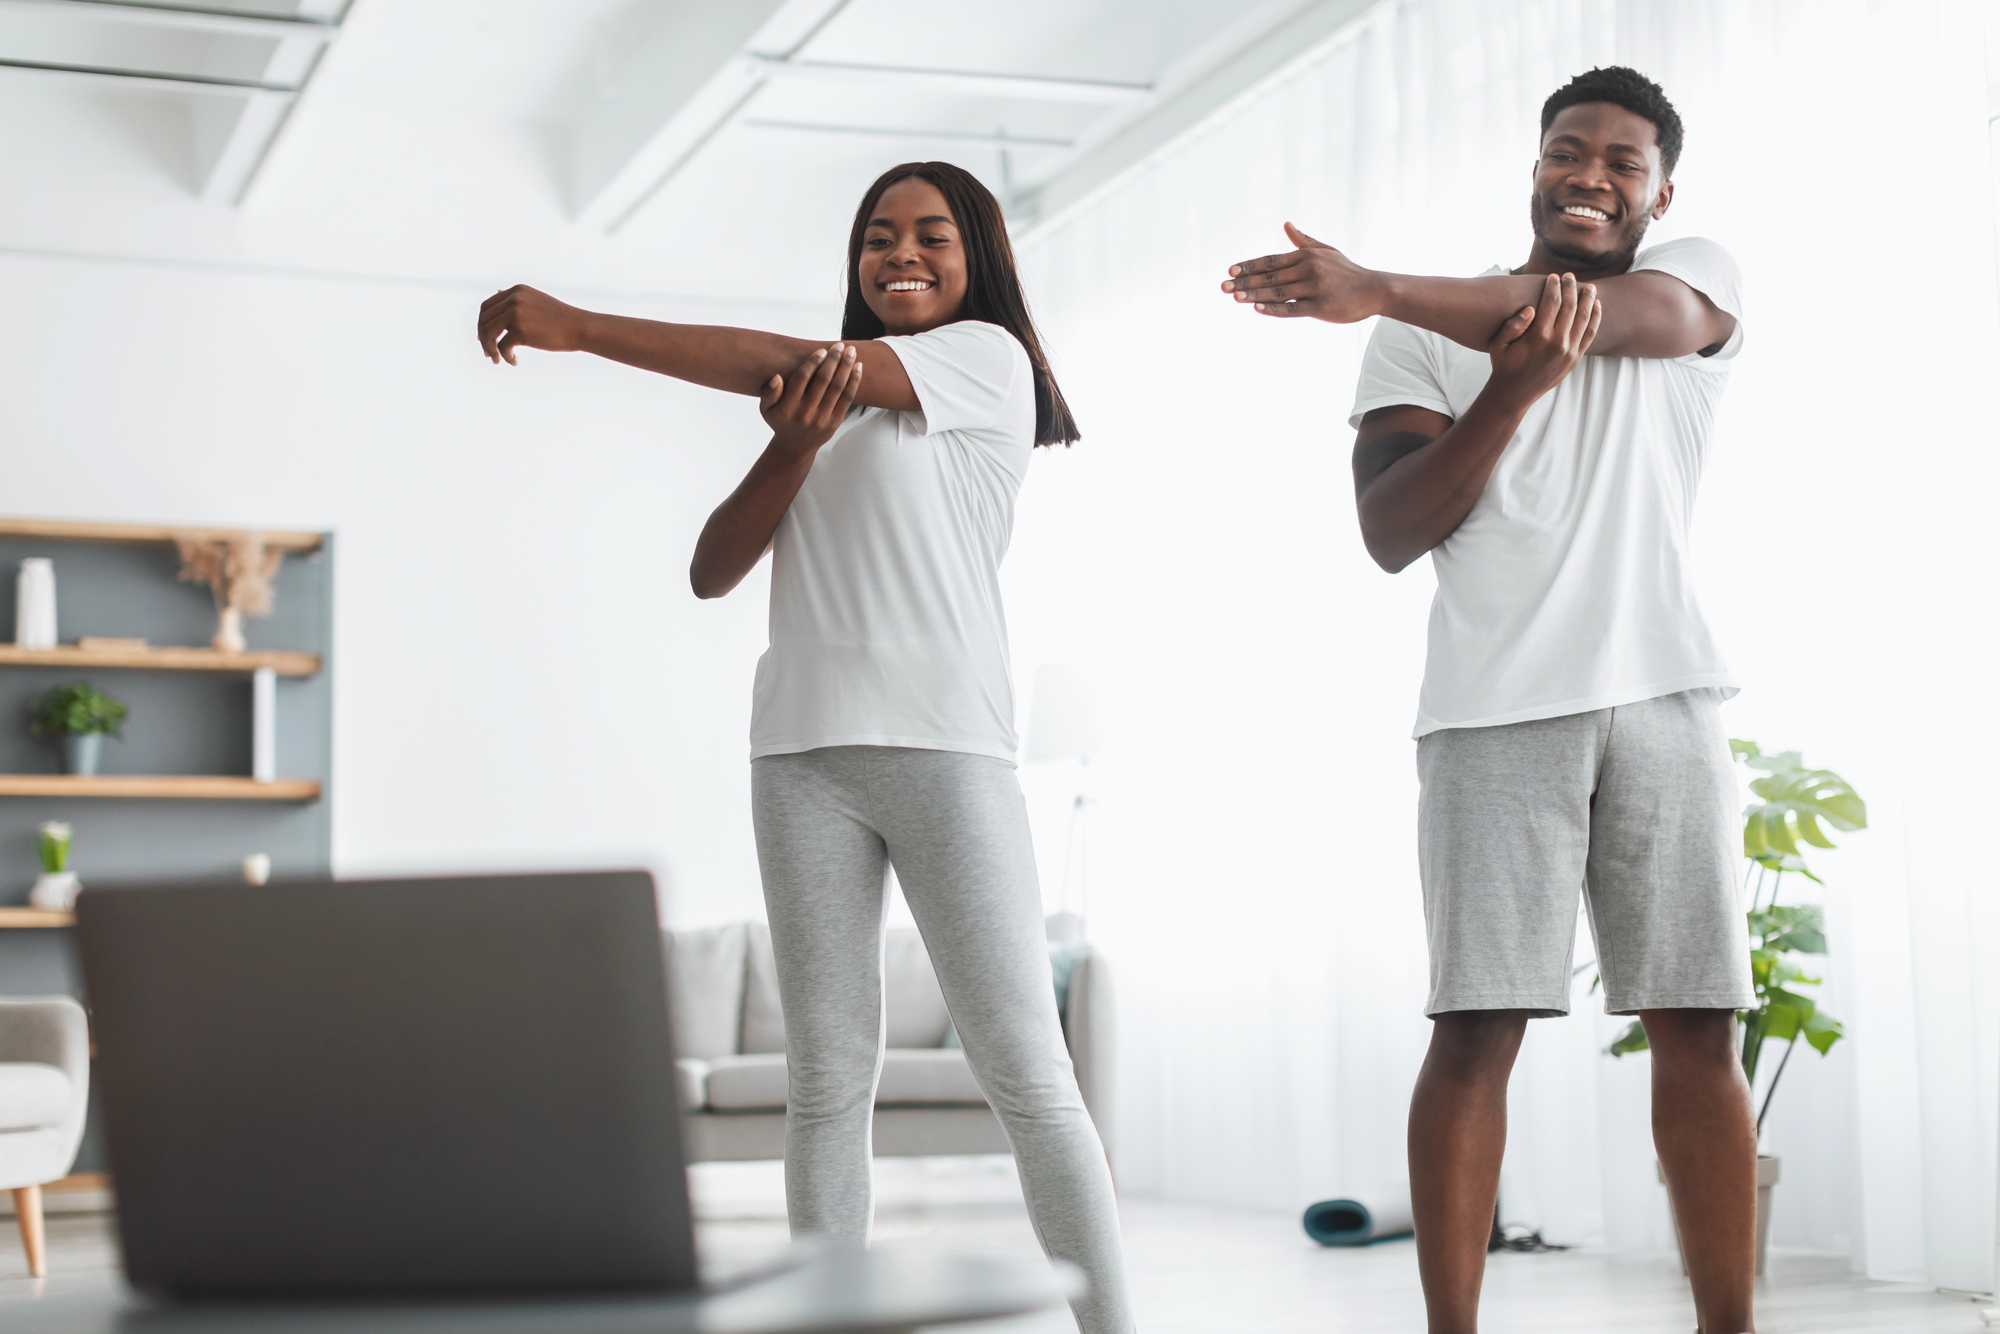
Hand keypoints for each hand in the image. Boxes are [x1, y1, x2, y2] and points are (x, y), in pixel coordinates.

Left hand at [477, 285, 588, 364]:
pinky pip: (502, 346)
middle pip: (484, 319)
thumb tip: (497, 293)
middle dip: (483, 338)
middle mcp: (513, 299)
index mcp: (516, 291)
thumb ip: (516, 299)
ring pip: (488, 333)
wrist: (580, 327)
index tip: (485, 338)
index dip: (482, 323)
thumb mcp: (536, 302)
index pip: (487, 306)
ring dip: (489, 348)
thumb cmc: (561, 319)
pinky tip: (515, 361)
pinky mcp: (520, 330)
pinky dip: (505, 356)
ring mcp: (516, 313)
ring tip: (497, 359)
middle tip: (489, 353)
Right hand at [760, 343, 861, 456]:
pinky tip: (858, 368)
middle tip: (839, 345)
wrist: (796, 446)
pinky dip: (854, 381)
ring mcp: (822, 419)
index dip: (813, 362)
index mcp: (787, 408)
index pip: (802, 379)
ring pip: (837, 387)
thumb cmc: (781, 421)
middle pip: (823, 380)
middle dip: (833, 360)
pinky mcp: (835, 422)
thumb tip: (777, 377)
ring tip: (851, 351)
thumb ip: (769, 393)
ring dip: (846, 367)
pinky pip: (847, 399)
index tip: (822, 350)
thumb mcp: (766, 409)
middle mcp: (805, 413)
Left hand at [1221, 222, 1383, 322]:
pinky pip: (1292, 308)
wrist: (1374, 290)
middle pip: (1270, 276)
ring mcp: (1314, 288)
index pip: (1271, 260)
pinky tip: (1258, 308)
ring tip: (1235, 298)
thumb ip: (1304, 241)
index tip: (1230, 272)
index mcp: (1306, 255)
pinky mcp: (1320, 306)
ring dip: (1254, 295)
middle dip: (1245, 282)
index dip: (1249, 266)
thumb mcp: (1326, 251)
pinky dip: (1274, 309)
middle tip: (1223, 288)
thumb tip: (1287, 224)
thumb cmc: (1347, 271)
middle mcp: (1308, 269)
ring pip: (1277, 292)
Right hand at [1483, 272, 1599, 406]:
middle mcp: (1557, 342)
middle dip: (1571, 288)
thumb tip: (1530, 308)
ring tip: (1589, 287)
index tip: (1554, 276)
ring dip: (1587, 299)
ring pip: (1583, 318)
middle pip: (1569, 306)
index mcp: (1538, 336)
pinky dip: (1595, 318)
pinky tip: (1596, 305)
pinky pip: (1590, 334)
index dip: (1554, 286)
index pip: (1551, 302)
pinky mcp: (1575, 358)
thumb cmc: (1504, 365)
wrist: (1515, 393)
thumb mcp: (1498, 344)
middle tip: (1570, 276)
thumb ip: (1512, 325)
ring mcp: (1569, 351)